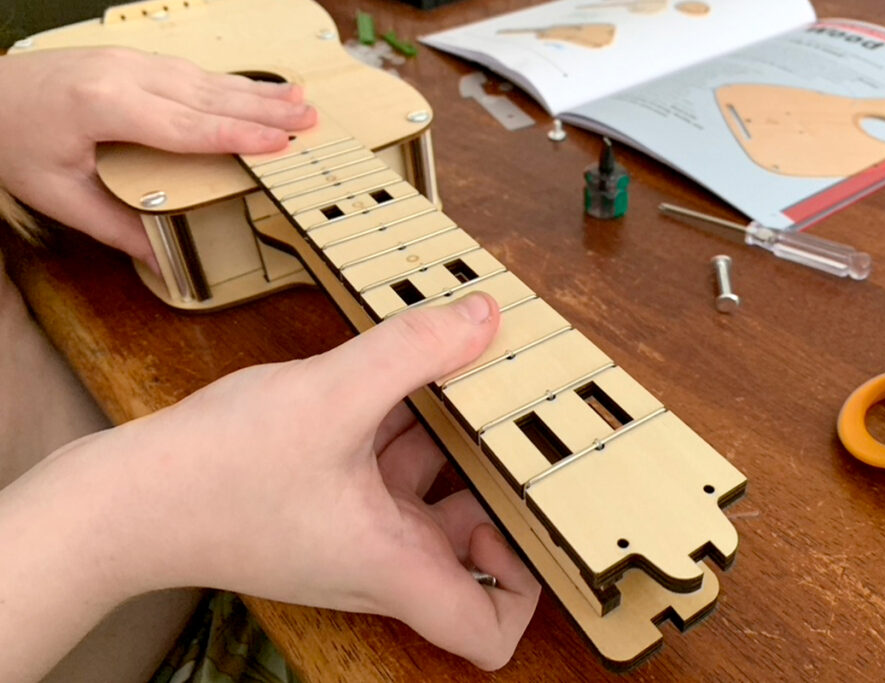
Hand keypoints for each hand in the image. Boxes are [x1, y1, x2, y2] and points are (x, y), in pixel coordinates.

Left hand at [0, 47, 316, 267]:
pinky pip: (190, 72)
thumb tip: (161, 259)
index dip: (236, 136)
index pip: (185, 126)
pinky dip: (229, 82)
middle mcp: (121, 75)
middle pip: (206, 95)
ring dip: (255, 91)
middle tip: (309, 119)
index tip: (278, 143)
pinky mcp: (129, 59)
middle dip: (263, 108)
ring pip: (205, 79)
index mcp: (103, 107)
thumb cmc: (12, 141)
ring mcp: (127, 61)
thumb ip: (115, 227)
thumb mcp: (57, 195)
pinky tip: (255, 88)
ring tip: (299, 99)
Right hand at [0, 293, 539, 679]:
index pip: (487, 632)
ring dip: (451, 443)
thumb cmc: (213, 474)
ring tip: (471, 378)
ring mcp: (350, 532)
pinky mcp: (323, 502)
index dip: (528, 588)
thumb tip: (482, 316)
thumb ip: (414, 352)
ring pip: (427, 496)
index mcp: (395, 565)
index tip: (537, 523)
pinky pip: (385, 470)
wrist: (119, 498)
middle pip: (471, 546)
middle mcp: (380, 559)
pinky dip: (404, 427)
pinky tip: (404, 370)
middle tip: (517, 423)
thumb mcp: (331, 396)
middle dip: (499, 485)